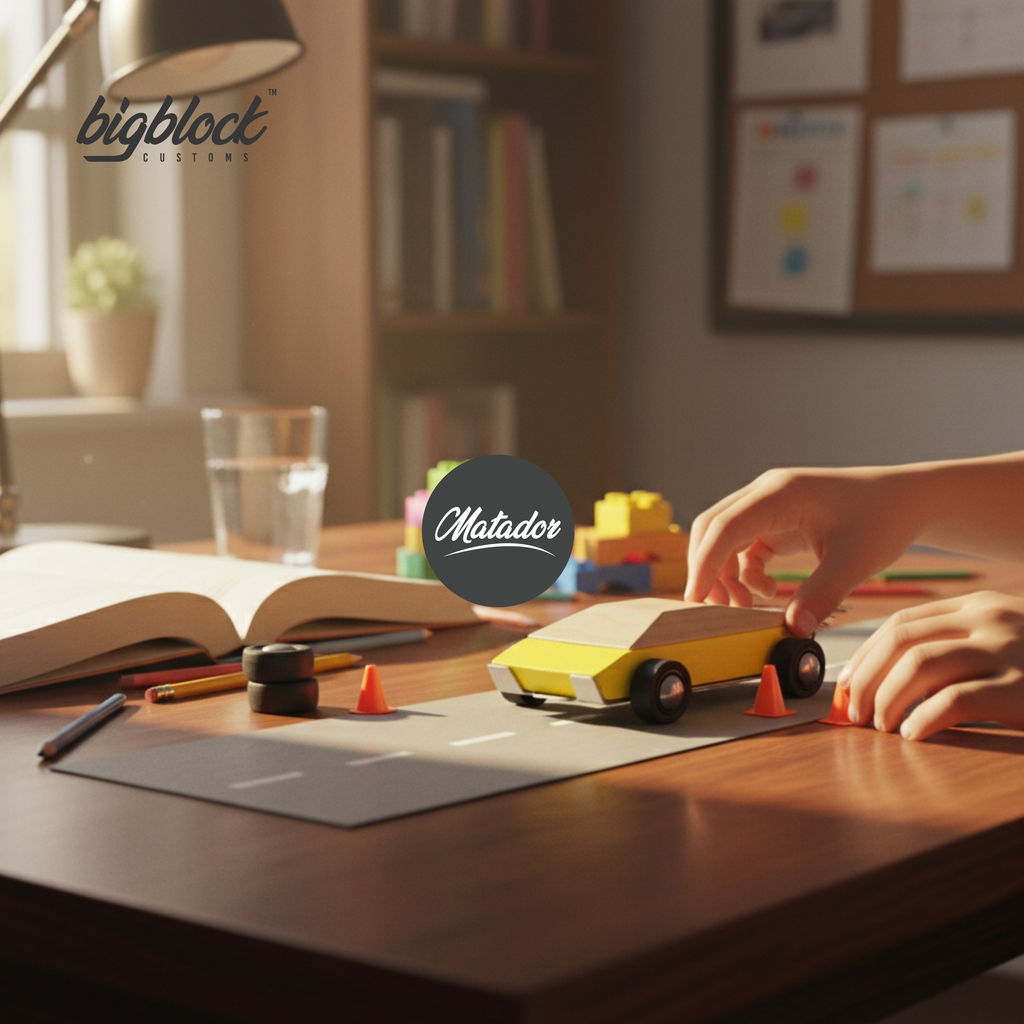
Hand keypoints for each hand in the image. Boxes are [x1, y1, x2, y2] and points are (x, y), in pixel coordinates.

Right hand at [685, 467, 923, 635]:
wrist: (908, 500)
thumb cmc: (885, 518)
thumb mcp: (855, 561)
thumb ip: (821, 595)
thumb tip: (793, 628)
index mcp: (780, 493)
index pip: (724, 527)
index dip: (705, 564)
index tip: (696, 598)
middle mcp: (766, 493)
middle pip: (712, 529)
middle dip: (708, 570)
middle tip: (718, 609)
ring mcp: (768, 505)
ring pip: (724, 540)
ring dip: (727, 575)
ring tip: (746, 606)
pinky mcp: (775, 520)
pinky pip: (743, 547)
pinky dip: (746, 573)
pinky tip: (769, 592)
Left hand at [838, 591, 1023, 739]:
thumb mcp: (999, 643)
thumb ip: (951, 652)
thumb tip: (890, 684)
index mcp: (975, 606)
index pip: (900, 623)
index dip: (865, 654)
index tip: (848, 682)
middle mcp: (987, 619)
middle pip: (901, 641)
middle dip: (866, 678)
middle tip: (854, 710)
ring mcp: (1005, 650)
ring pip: (919, 664)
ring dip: (887, 697)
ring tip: (880, 724)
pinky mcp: (1020, 688)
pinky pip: (955, 699)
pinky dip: (924, 718)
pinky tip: (913, 733)